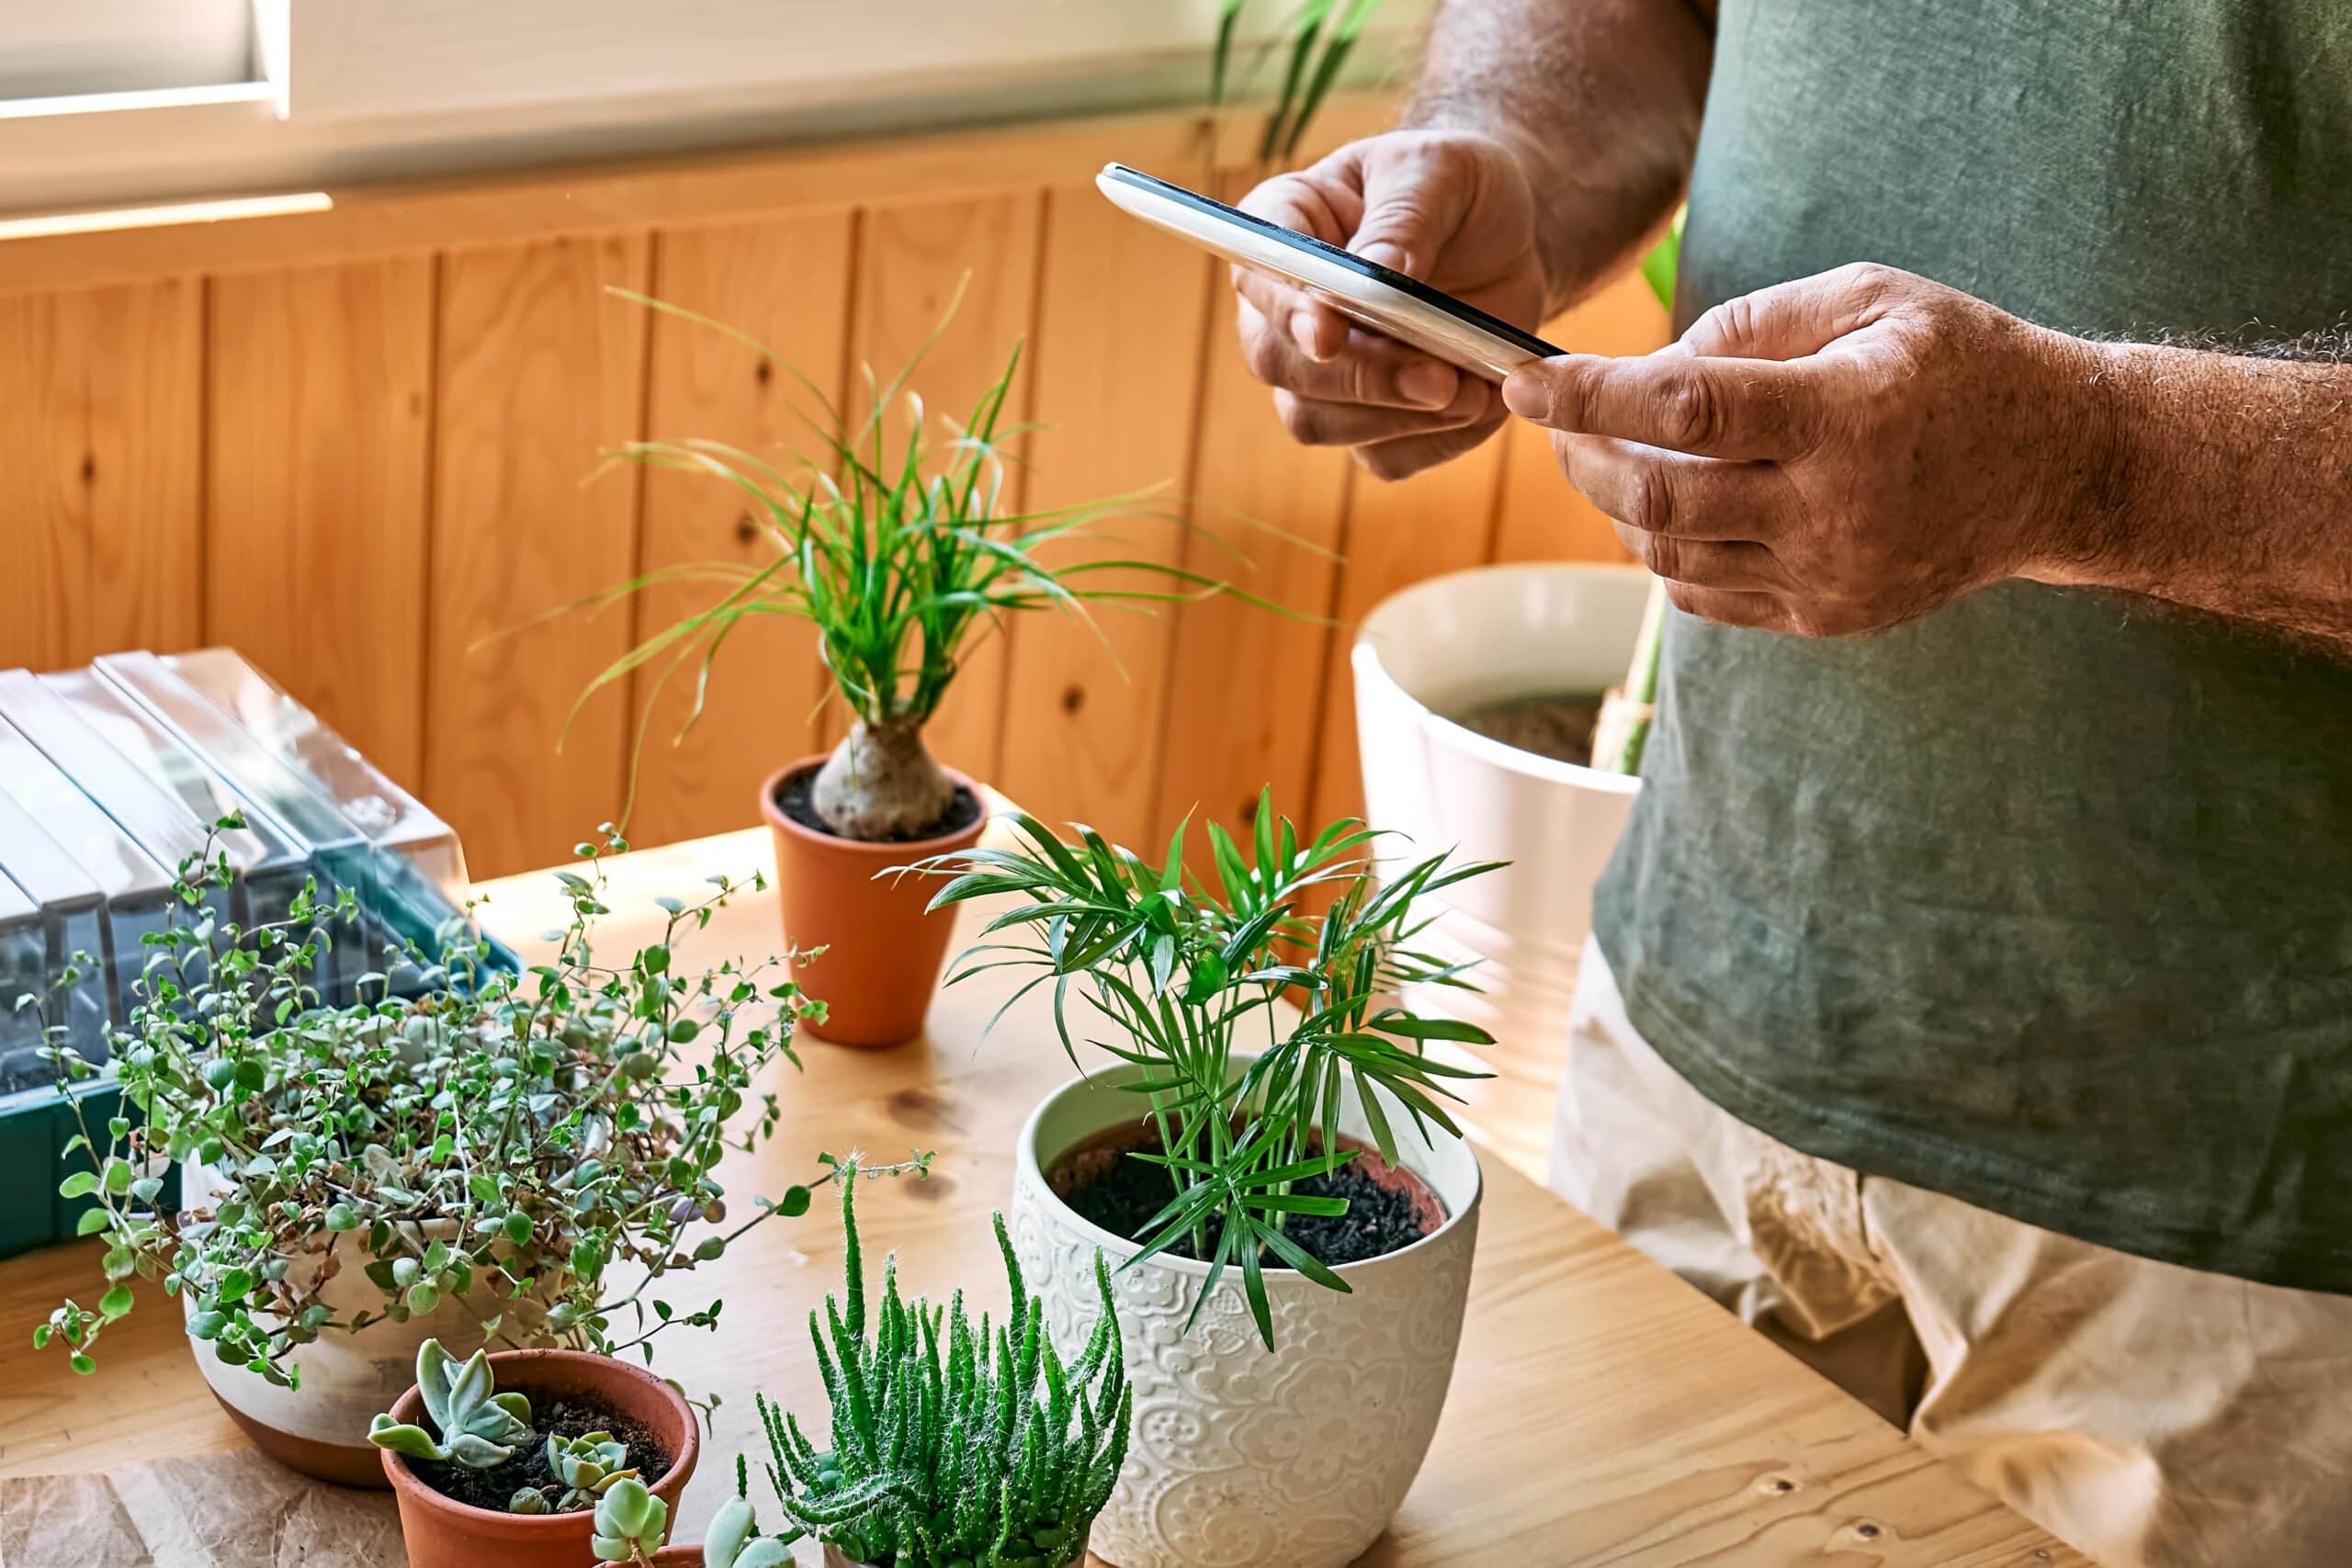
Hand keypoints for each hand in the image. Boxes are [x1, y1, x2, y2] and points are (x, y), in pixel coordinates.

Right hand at [1233, 130, 1549, 479]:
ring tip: (1473, 390)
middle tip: (1436, 379)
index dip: (1287, 308)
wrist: (1504, 240)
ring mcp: (1318, 373)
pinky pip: (1382, 457)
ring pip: (1318, 422)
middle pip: (1277, 362)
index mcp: (1284, 227)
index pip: (1258, 271)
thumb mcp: (1441, 171)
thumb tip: (1380, 272)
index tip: (1330, 334)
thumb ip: (1407, 216)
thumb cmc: (1457, 188)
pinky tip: (1481, 404)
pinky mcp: (1369, 420)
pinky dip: (1436, 443)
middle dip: (1358, 378)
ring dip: (1397, 418)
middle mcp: (1284, 307)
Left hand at [1500, 263, 2109, 635]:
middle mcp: (1833, 509)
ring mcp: (1827, 577)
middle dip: (1583, 460)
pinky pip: (1705, 595)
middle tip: (1558, 423)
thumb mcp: (1871, 300)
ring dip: (1617, 507)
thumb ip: (1754, 324)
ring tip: (1612, 458)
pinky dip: (1664, 551)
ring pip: (1669, 556)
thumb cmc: (1960, 365)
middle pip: (1657, 499)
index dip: (1590, 396)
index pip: (1684, 409)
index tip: (1523, 380)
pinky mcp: (1824, 617)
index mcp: (1843, 417)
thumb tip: (1651, 367)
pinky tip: (1671, 506)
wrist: (2062, 470)